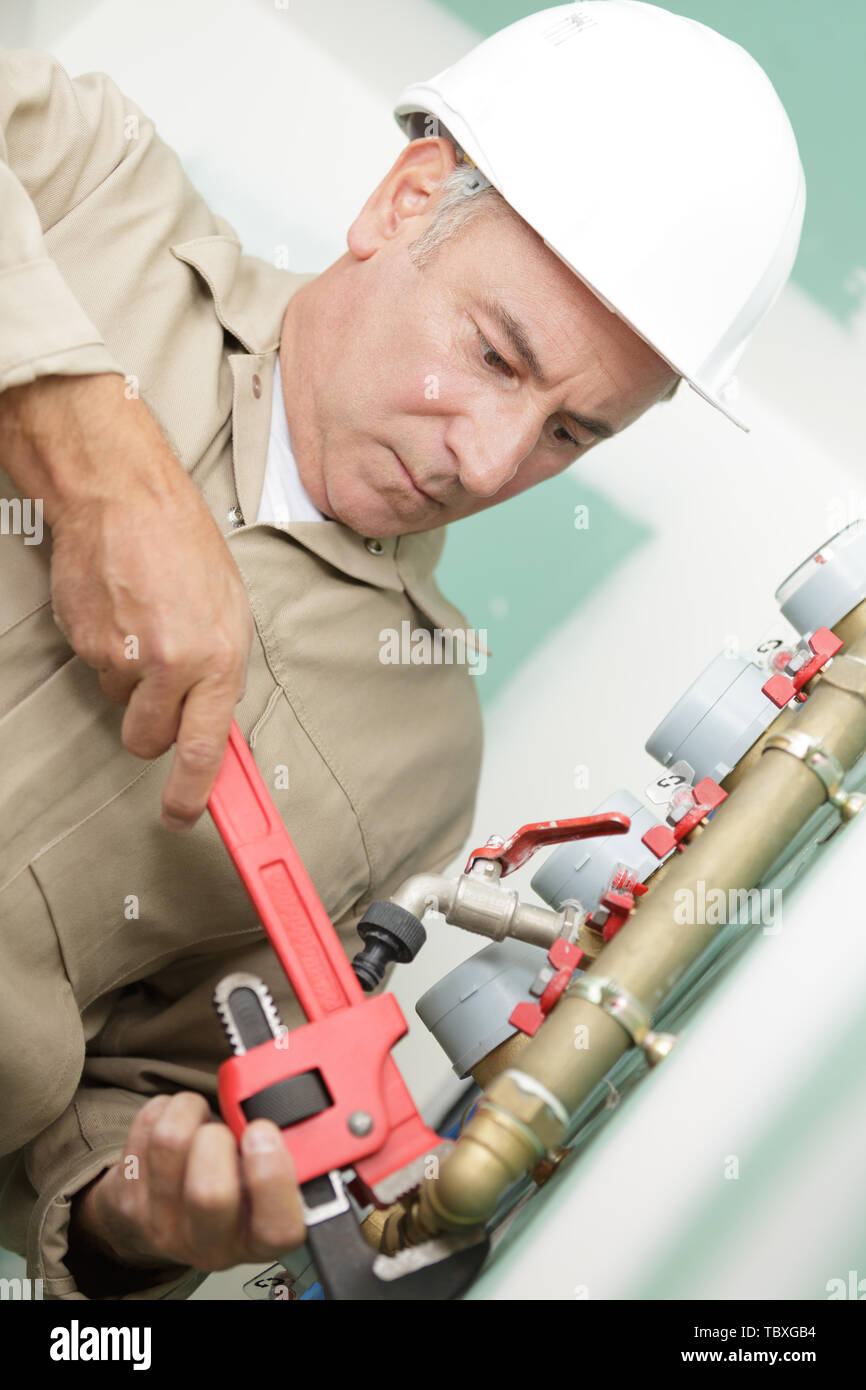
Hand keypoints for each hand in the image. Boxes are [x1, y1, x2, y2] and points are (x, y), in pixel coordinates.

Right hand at [0, 373, 253, 829]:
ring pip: (121, 701)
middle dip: (151, 728)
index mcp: (219, 657)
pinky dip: (108, 646)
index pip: (206, 748)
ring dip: (132, 676)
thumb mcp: (230, 610)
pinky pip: (98, 667)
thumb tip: (216, 724)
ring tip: (146, 619)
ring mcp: (122, 656)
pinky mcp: (83, 643)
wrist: (122, 496)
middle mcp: (172, 664)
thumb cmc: (183, 542)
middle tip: (160, 686)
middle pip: (148, 740)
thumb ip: (221, 671)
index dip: (193, 792)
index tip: (183, 814)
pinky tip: (122, 607)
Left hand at [71, 1093, 305, 1276]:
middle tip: (225, 1130)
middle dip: (219, 1138)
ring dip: (190, 1109)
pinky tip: (174, 1124)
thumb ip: (282, 1156)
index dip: (272, 1175)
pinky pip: (147, 1126)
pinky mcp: (126, 1201)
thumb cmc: (225, 1191)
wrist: (157, 1219)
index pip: (277, 1227)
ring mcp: (162, 1226)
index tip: (262, 1133)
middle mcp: (210, 1243)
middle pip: (210, 1192)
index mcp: (257, 1239)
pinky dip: (165, 1108)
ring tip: (199, 1119)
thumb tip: (284, 1115)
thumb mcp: (262, 1185)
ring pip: (170, 1141)